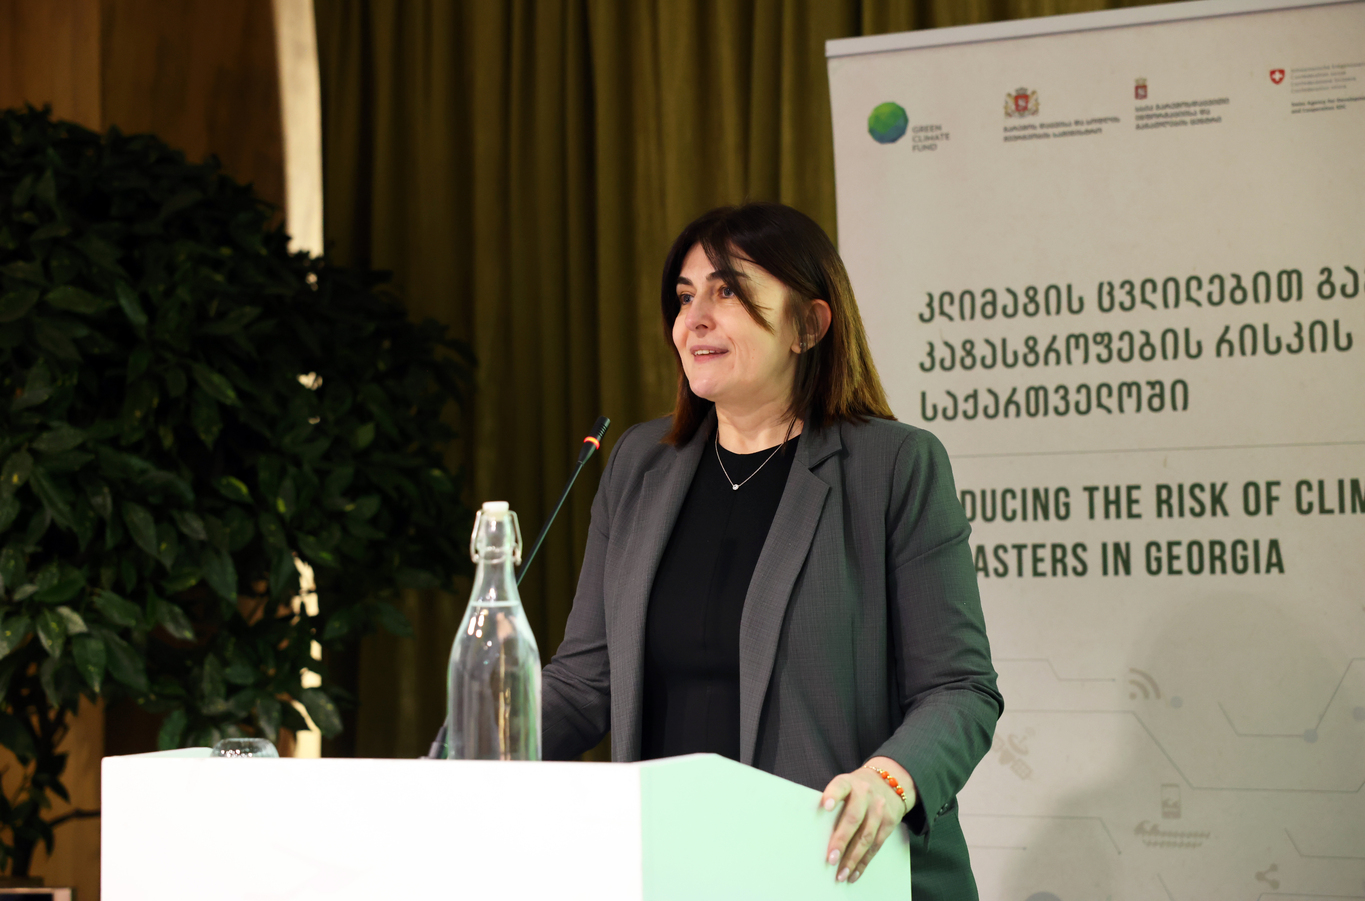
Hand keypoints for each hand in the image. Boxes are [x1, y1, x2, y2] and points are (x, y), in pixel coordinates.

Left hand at [819, 757, 914, 884]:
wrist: (890, 782)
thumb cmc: (857, 789)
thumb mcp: (846, 785)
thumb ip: (834, 802)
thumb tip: (814, 831)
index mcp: (849, 783)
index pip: (840, 787)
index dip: (833, 795)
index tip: (825, 806)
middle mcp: (865, 795)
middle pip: (853, 819)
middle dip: (842, 841)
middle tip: (831, 859)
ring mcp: (879, 809)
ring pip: (866, 837)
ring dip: (853, 858)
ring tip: (841, 874)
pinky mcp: (889, 822)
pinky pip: (876, 846)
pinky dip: (864, 862)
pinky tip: (854, 873)